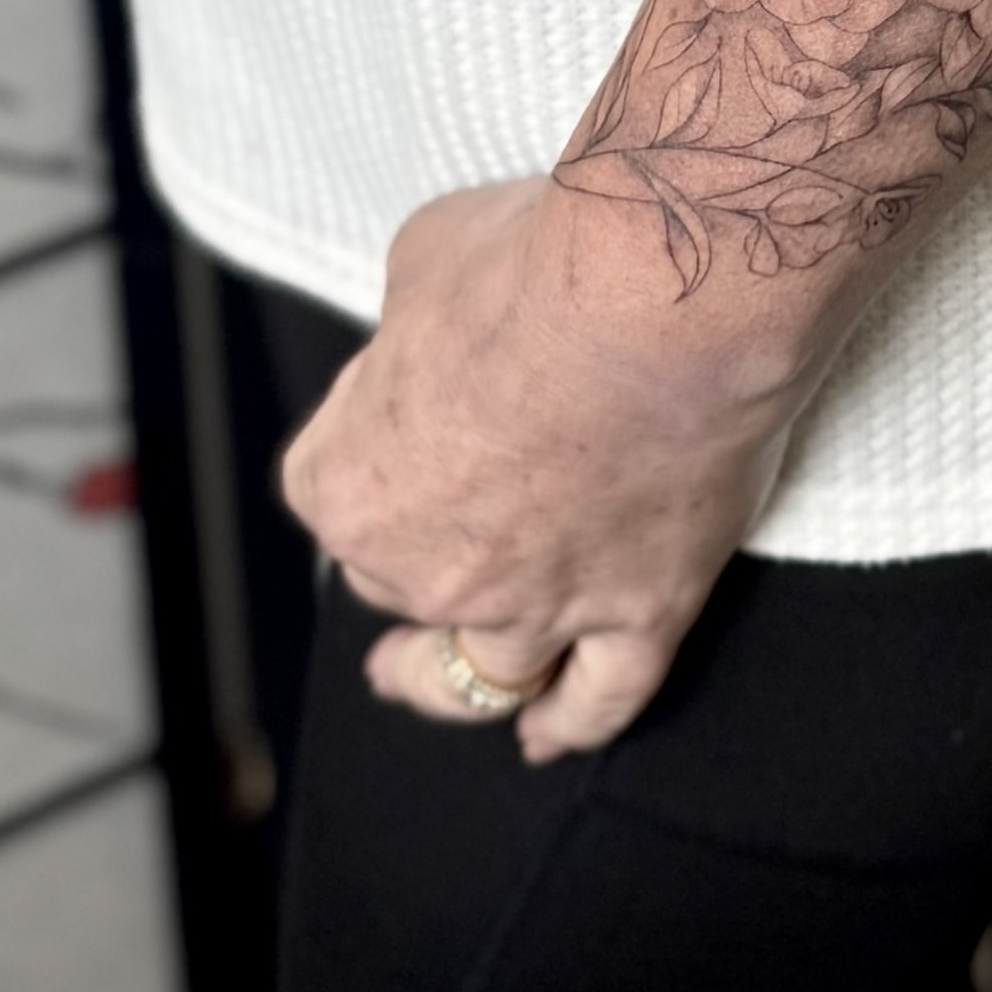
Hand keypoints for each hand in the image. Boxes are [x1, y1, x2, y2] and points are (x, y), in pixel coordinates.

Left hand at [279, 177, 808, 761]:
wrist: (663, 296)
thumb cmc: (537, 262)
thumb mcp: (426, 256)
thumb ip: (412, 321)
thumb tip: (435, 333)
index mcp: (353, 485)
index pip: (328, 483)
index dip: (370, 432)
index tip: (409, 389)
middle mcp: (430, 571)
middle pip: (395, 577)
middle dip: (414, 535)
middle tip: (454, 484)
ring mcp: (538, 605)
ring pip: (479, 675)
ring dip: (443, 683)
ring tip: (416, 683)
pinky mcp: (642, 610)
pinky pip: (603, 697)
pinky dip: (571, 724)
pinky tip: (547, 736)